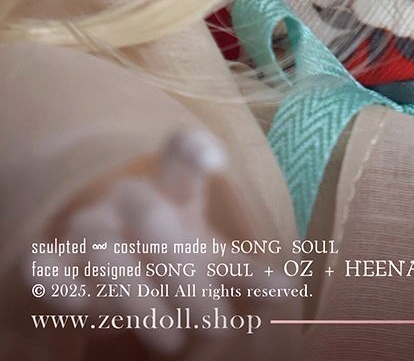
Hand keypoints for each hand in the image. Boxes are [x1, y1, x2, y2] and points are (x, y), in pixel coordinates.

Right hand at [24, 128, 290, 354]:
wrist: (95, 277)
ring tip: (173, 340)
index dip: (194, 150)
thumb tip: (290, 289)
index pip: (179, 156)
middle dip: (182, 268)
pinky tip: (86, 310)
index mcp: (170, 190)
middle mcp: (125, 200)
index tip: (216, 163)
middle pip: (148, 212)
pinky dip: (62, 287)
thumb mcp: (209, 264)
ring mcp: (84, 227)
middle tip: (215, 323)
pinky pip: (45, 266)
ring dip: (135, 293)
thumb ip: (246, 276)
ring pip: (99, 241)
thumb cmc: (167, 258)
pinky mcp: (48, 262)